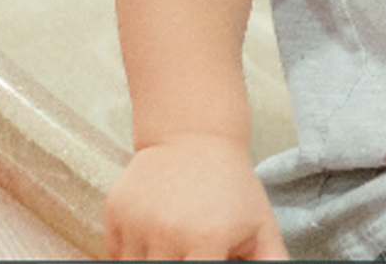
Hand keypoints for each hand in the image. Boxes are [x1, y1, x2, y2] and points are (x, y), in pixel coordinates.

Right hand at [103, 133, 288, 260]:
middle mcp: (168, 233)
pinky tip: (154, 235)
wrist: (194, 134)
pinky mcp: (114, 214)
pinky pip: (116, 255)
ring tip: (176, 244)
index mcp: (208, 239)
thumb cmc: (233, 186)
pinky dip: (132, 255)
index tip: (207, 261)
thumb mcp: (260, 225)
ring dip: (155, 262)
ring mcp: (137, 223)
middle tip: (190, 251)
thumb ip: (271, 263)